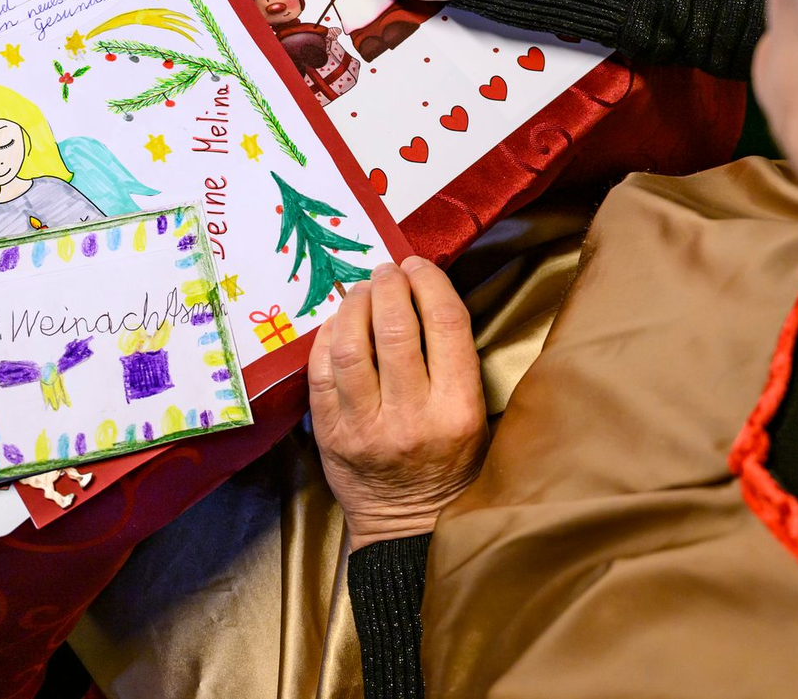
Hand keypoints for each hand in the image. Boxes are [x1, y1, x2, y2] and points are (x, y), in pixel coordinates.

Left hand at [308, 257, 487, 550]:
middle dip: (390, 285)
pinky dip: (327, 337)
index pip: (446, 326)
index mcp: (458, 411)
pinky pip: (320, 373)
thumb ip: (456, 363)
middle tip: (388, 270)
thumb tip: (425, 296)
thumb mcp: (476, 420)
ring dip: (355, 305)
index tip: (420, 266)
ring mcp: (364, 427)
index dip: (431, 284)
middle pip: (395, 328)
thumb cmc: (451, 468)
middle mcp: (411, 417)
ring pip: (351, 346)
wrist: (409, 531)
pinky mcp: (329, 434)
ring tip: (361, 290)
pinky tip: (338, 323)